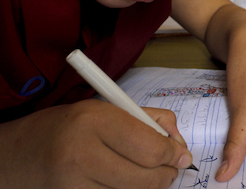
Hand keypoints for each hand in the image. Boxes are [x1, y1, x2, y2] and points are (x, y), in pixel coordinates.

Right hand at [0, 99, 191, 188]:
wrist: (19, 154)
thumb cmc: (70, 126)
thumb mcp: (108, 109)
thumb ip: (150, 120)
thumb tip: (179, 144)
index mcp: (95, 120)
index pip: (151, 146)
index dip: (174, 154)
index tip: (181, 155)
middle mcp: (82, 153)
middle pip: (146, 177)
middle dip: (167, 174)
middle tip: (170, 169)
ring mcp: (75, 184)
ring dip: (148, 186)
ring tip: (145, 172)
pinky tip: (122, 180)